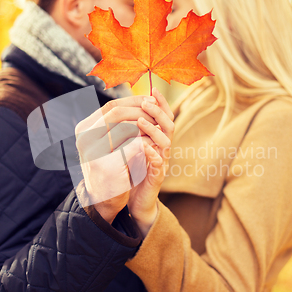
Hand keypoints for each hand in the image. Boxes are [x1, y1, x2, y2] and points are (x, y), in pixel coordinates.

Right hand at [75, 95, 156, 223]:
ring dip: (145, 126)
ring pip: (126, 127)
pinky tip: (153, 143)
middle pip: (117, 113)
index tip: (149, 101)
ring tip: (157, 128)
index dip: (132, 101)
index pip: (110, 106)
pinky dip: (146, 142)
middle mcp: (84, 138)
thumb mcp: (104, 142)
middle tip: (155, 114)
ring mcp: (94, 152)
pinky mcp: (108, 165)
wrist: (102, 199)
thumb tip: (139, 100)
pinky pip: (133, 145)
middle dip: (140, 111)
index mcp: (83, 129)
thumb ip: (114, 124)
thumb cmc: (107, 167)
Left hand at [128, 88, 173, 235]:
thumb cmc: (132, 172)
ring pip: (166, 141)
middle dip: (159, 111)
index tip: (152, 89)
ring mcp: (161, 163)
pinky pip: (158, 162)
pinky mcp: (157, 177)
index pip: (163, 116)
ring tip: (141, 120)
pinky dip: (152, 153)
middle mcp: (163, 149)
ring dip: (154, 129)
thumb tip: (123, 109)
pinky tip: (142, 146)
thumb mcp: (130, 147)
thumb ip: (132, 131)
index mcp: (157, 140)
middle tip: (146, 101)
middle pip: (169, 124)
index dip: (160, 103)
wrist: (135, 202)